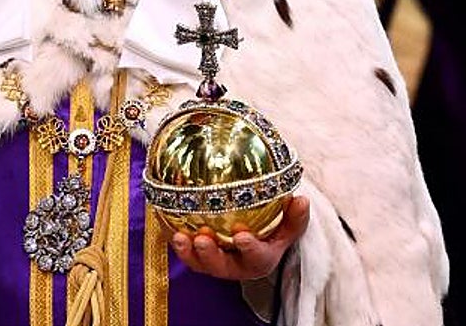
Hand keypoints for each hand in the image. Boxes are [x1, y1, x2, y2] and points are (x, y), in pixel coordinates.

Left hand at [169, 195, 309, 280]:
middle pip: (221, 266)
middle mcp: (234, 266)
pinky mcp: (196, 256)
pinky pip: (183, 250)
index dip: (249, 249)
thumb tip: (302, 199)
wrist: (253, 239)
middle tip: (202, 239)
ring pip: (198, 263)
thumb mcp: (287, 226)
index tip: (242, 236)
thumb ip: (295, 216)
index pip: (256, 257)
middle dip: (210, 255)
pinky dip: (172, 240)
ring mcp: (213, 262)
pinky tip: (163, 223)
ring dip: (187, 251)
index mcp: (259, 260)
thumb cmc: (271, 232)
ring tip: (179, 236)